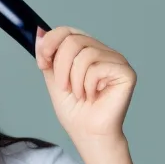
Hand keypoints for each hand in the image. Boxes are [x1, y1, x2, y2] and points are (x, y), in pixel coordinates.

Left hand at [35, 26, 136, 141]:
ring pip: (85, 54)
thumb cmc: (74, 109)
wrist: (86, 132)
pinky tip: (94, 96)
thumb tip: (39, 31)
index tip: (42, 62)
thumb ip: (48, 56)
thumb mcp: (53, 78)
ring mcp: (115, 60)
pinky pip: (98, 68)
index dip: (50, 43)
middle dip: (60, 67)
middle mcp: (102, 50)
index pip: (67, 31)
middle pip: (73, 41)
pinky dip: (88, 85)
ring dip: (74, 79)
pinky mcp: (126, 72)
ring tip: (79, 94)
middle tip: (63, 87)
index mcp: (85, 49)